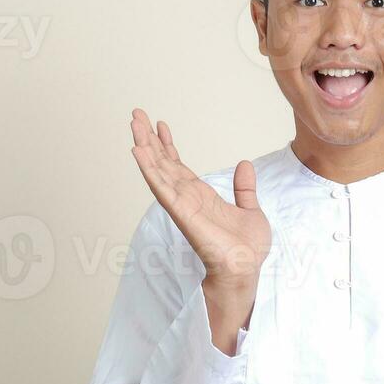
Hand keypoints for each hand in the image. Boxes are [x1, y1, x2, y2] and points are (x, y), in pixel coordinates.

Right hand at [128, 108, 271, 291]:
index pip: (178, 166)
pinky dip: (149, 170)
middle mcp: (186, 198)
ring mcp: (181, 204)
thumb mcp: (250, 209)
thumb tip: (243, 165)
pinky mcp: (182, 213)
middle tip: (136, 114)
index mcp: (200, 196)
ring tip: (133, 125)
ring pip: (157, 170)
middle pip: (162, 163)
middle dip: (149, 139)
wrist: (246, 268)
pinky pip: (162, 188)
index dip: (167, 145)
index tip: (158, 124)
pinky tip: (138, 152)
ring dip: (144, 147)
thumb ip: (244, 188)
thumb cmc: (246, 248)